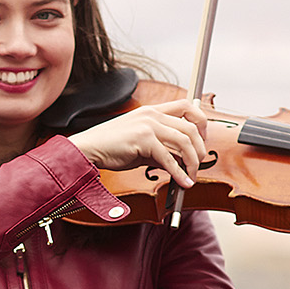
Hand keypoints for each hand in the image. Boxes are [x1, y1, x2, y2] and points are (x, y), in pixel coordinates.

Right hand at [69, 100, 212, 187]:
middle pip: (191, 126)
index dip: (200, 121)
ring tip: (191, 175)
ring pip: (184, 141)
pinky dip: (179, 173)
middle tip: (199, 162)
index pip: (186, 106)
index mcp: (152, 111)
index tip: (201, 139)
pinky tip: (182, 182)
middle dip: (200, 147)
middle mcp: (152, 114)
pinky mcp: (143, 140)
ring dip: (192, 161)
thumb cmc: (110, 147)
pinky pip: (169, 158)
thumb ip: (160, 149)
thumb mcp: (140, 145)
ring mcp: (148, 125)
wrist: (88, 150)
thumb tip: (179, 162)